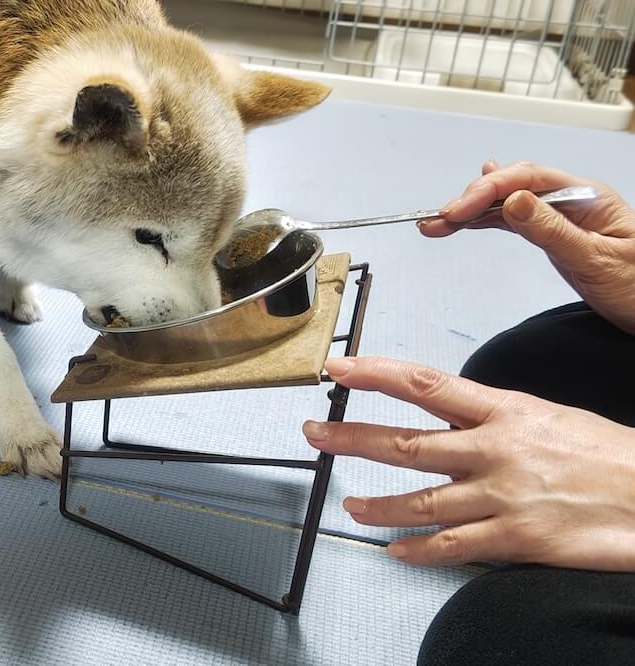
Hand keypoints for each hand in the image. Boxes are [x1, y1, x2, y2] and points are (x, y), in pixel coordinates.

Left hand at [303, 356, 634, 568]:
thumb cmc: (602, 453)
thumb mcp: (542, 415)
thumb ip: (488, 415)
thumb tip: (445, 414)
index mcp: (502, 411)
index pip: (425, 385)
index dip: (376, 373)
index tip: (339, 367)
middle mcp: (495, 450)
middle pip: (407, 443)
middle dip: (352, 438)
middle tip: (316, 434)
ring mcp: (504, 496)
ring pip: (422, 501)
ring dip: (378, 504)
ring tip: (350, 504)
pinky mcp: (518, 539)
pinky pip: (455, 546)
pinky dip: (420, 551)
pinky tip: (396, 551)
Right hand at [419, 161, 634, 333]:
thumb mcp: (597, 261)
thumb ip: (553, 230)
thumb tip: (511, 200)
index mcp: (587, 196)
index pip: (527, 179)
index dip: (487, 190)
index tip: (457, 210)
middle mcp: (571, 200)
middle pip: (511, 186)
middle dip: (470, 199)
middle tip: (439, 219)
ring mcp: (561, 216)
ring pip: (506, 203)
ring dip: (470, 211)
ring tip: (435, 223)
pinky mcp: (554, 234)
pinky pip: (513, 220)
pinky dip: (485, 220)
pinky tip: (466, 215)